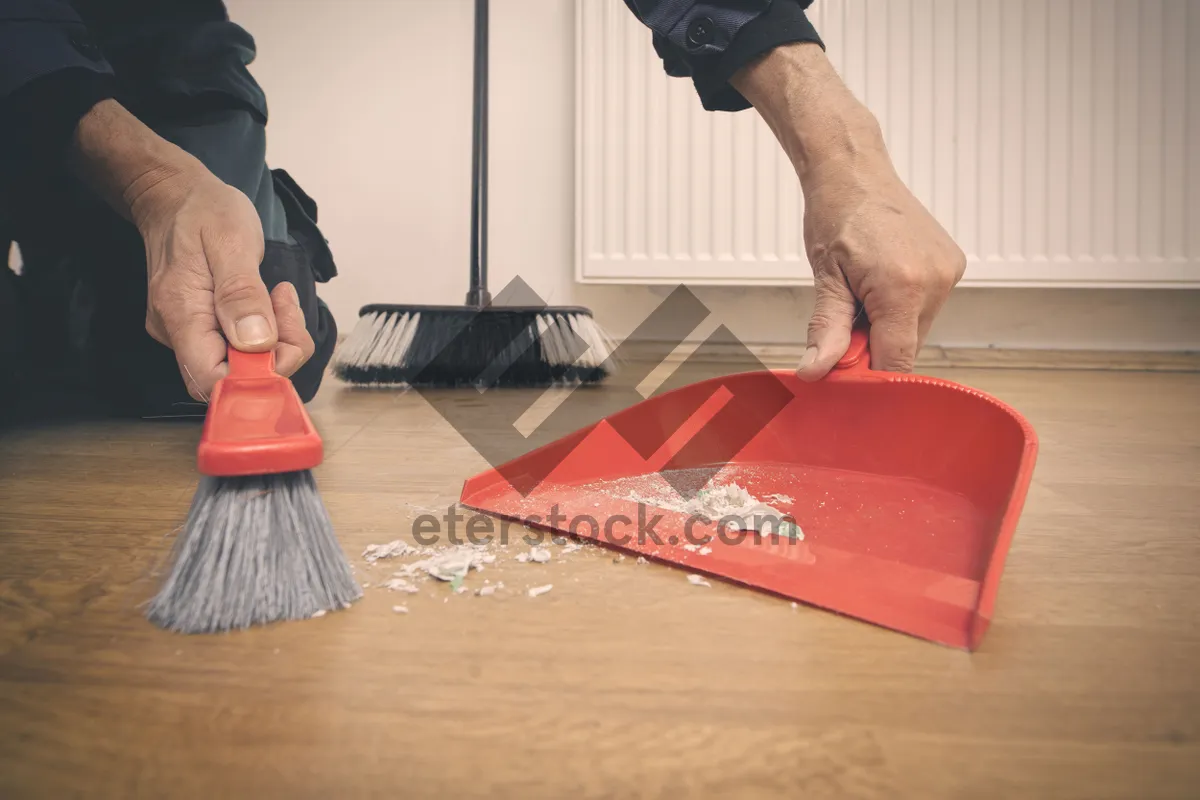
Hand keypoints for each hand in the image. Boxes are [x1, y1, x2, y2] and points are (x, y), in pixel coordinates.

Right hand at [69, 99, 314, 400]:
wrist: (176, 196)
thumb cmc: (203, 212)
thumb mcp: (231, 242)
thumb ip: (242, 294)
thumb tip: (256, 343)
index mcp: (180, 315)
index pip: (211, 380)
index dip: (254, 377)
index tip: (283, 339)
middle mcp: (177, 333)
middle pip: (230, 378)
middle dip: (273, 355)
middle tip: (286, 306)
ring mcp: (188, 332)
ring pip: (240, 364)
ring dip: (275, 339)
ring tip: (279, 295)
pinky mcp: (202, 327)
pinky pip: (241, 347)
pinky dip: (266, 331)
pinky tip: (270, 301)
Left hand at [797, 147, 964, 376]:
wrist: (854, 172)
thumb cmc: (837, 215)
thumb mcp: (825, 278)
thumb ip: (826, 330)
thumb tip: (816, 371)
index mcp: (903, 287)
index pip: (897, 362)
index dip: (870, 378)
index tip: (845, 377)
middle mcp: (935, 281)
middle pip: (906, 348)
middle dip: (873, 346)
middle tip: (845, 316)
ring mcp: (948, 272)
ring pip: (915, 329)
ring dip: (888, 326)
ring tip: (863, 290)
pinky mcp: (952, 265)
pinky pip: (925, 307)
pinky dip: (901, 307)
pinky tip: (881, 281)